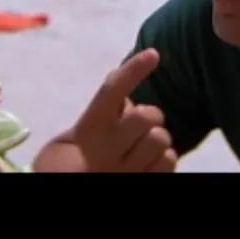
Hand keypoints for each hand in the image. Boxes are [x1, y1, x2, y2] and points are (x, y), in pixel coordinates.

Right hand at [68, 49, 175, 171]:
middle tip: (140, 124)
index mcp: (88, 130)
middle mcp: (105, 151)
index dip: (133, 70)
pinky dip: (164, 158)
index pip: (111, 92)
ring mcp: (124, 171)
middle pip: (146, 116)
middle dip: (150, 115)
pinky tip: (148, 161)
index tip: (153, 54)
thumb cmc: (78, 155)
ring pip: (161, 139)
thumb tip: (130, 80)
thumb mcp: (82, 129)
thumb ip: (105, 108)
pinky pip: (169, 161)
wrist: (70, 184)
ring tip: (141, 145)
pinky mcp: (142, 183)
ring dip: (157, 138)